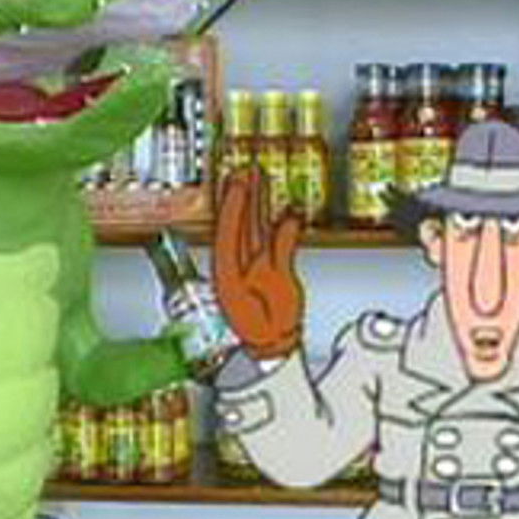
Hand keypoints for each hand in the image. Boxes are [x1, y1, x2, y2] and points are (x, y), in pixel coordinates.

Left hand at [213, 167, 303, 359]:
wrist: (274, 349)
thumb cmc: (264, 328)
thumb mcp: (271, 288)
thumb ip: (282, 251)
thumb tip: (289, 221)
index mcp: (230, 269)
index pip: (229, 228)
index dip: (233, 202)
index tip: (235, 179)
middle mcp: (240, 264)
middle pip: (240, 223)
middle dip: (244, 196)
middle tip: (246, 169)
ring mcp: (255, 267)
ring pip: (254, 230)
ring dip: (258, 205)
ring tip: (260, 180)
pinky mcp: (272, 273)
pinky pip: (276, 244)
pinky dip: (283, 227)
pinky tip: (288, 212)